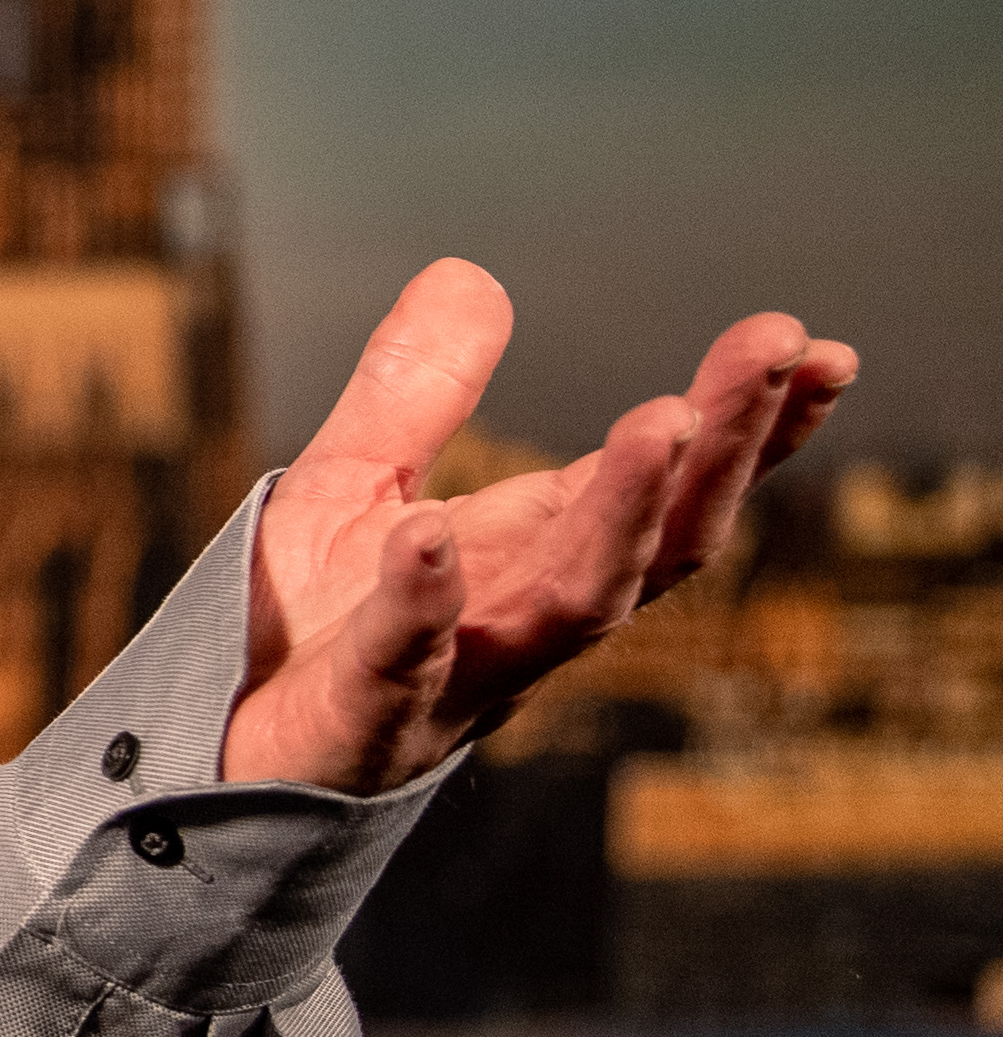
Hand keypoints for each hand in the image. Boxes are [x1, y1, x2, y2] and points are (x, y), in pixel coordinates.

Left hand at [223, 257, 858, 792]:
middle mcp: (521, 620)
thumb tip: (472, 273)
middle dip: (723, 452)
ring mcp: (454, 676)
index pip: (663, 487)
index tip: (820, 349)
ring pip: (570, 606)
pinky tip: (427, 537)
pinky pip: (402, 662)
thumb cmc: (305, 633)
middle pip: (654, 540)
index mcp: (531, 556)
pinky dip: (424, 605)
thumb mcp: (355, 482)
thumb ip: (415, 391)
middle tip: (781, 354)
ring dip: (621, 517)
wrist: (216, 763)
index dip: (747, 425)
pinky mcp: (360, 717)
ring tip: (661, 418)